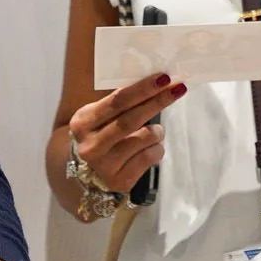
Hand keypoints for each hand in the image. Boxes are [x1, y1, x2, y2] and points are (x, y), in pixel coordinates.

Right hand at [64, 75, 186, 194]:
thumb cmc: (100, 134)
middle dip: (157, 102)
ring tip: (154, 130)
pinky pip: (150, 157)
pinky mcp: (120, 181)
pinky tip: (150, 148)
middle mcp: (91, 146)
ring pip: (144, 139)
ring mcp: (105, 166)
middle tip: (177, 90)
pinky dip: (157, 148)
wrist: (87, 171)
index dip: (142, 89)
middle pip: (131, 120)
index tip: (163, 79)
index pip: (117, 101)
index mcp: (83, 122)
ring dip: (157, 130)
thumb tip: (155, 83)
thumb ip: (119, 103)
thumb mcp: (99, 117)